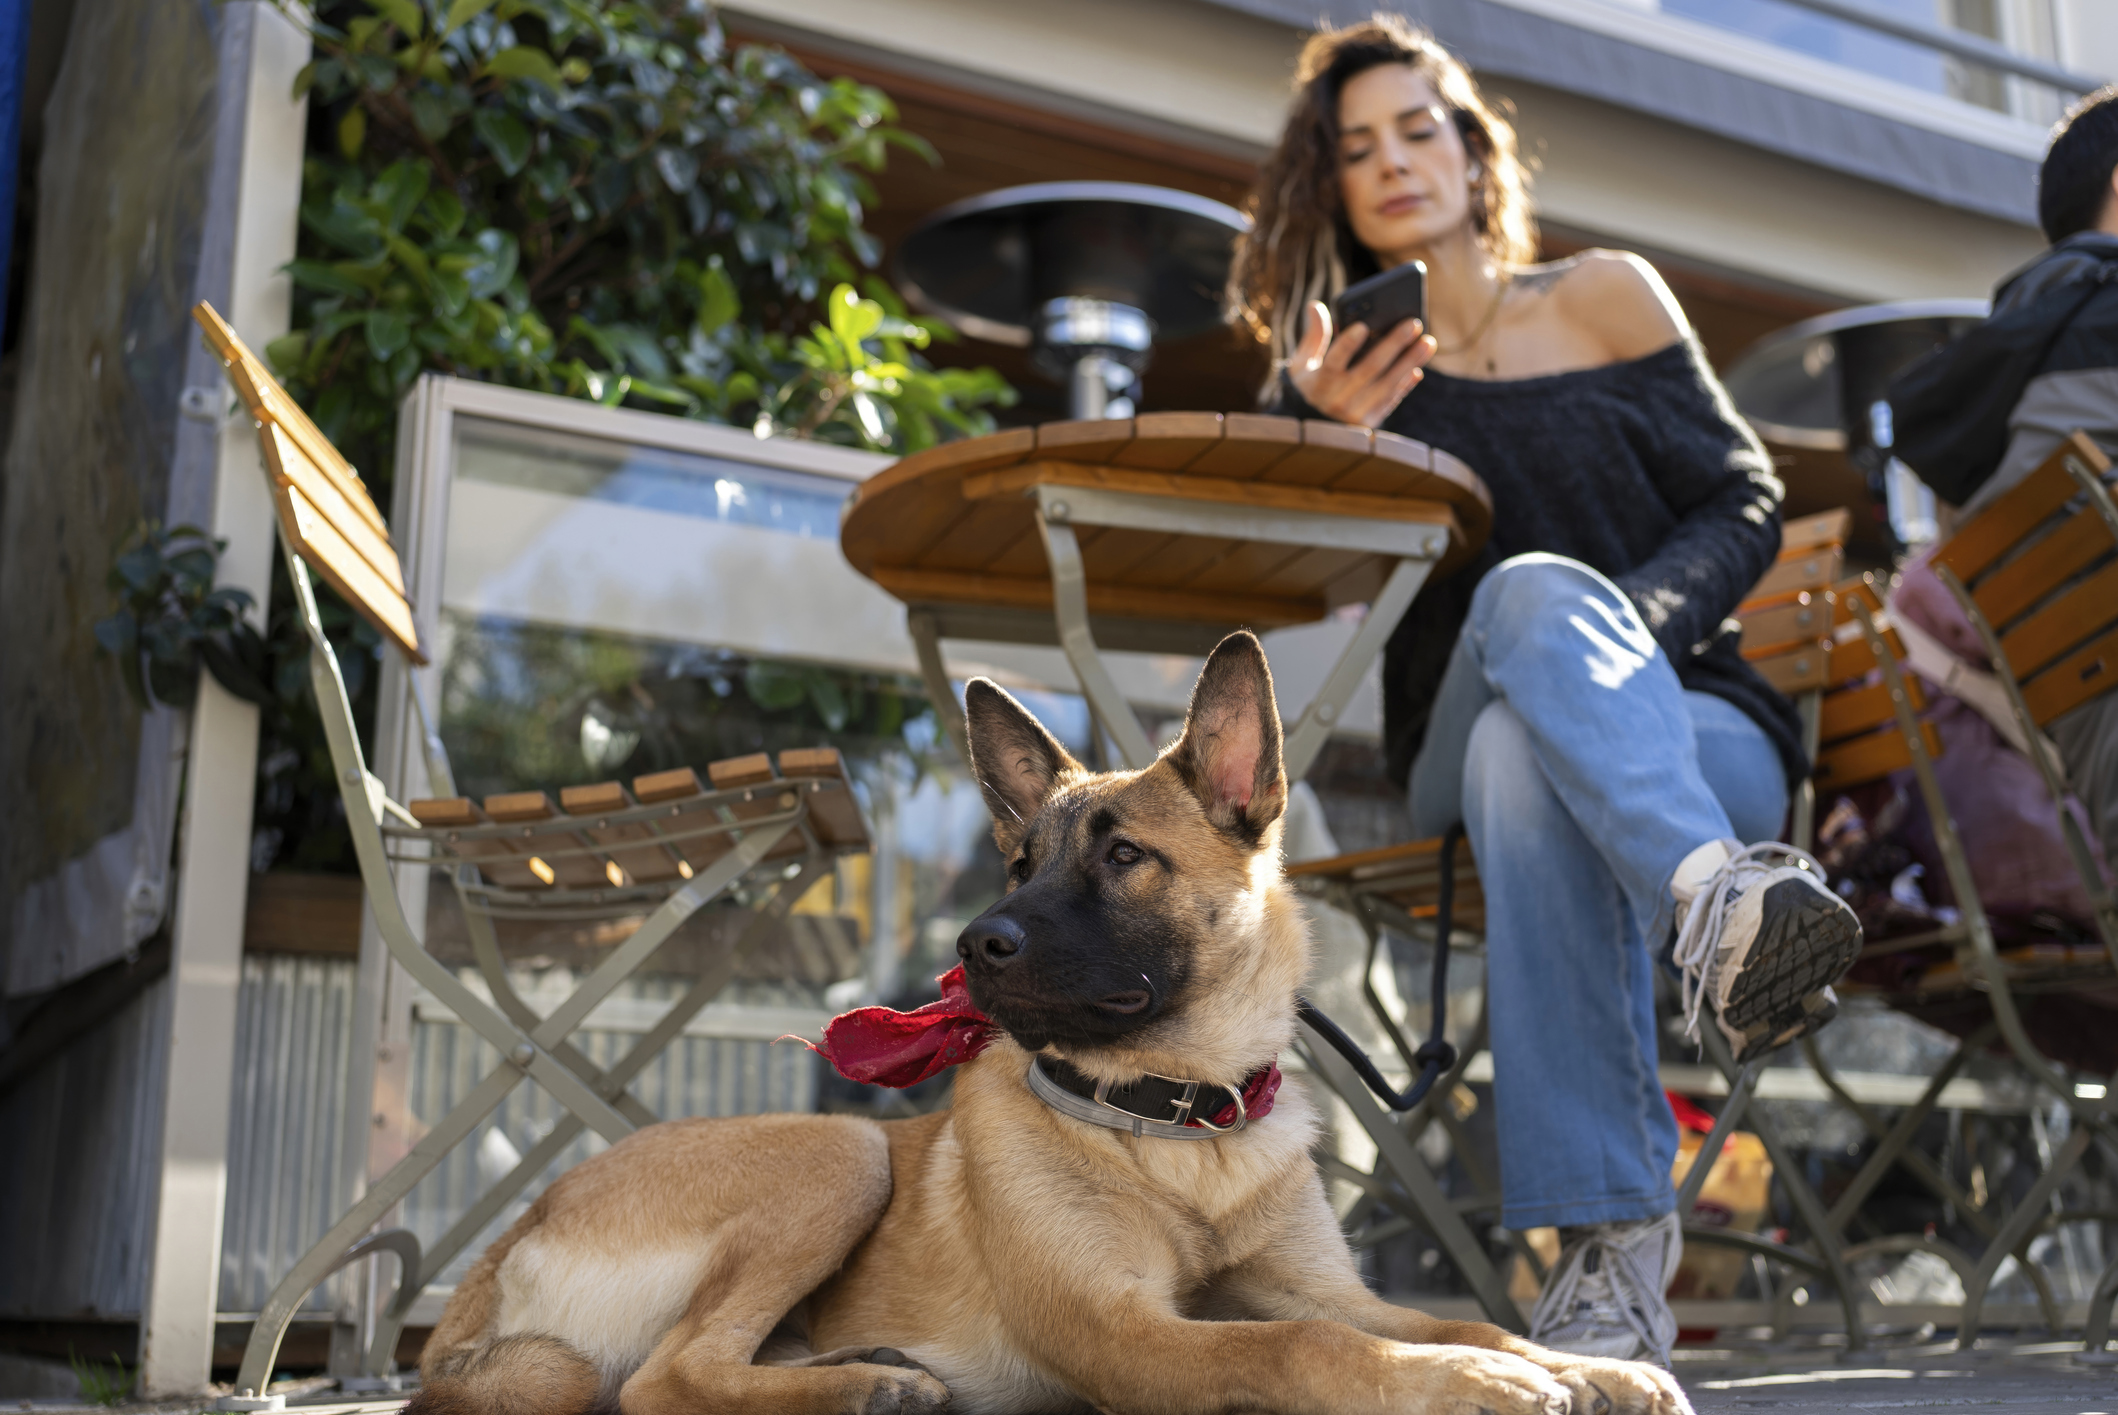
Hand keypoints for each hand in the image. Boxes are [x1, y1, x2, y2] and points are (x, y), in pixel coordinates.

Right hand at [1286, 300, 1434, 428]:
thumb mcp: (1303, 364)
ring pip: (1388, 384)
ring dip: (1409, 362)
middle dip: (1393, 344)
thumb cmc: (1312, 385)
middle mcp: (1336, 400)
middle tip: (1413, 323)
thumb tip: (1314, 305)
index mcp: (1317, 382)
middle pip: (1369, 369)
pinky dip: (1405, 384)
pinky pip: (1392, 400)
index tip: (1362, 326)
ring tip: (1427, 342)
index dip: (1347, 345)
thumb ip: (1314, 335)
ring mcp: (1356, 414)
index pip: (1332, 362)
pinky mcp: (1371, 423)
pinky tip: (1418, 368)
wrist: (1316, 430)